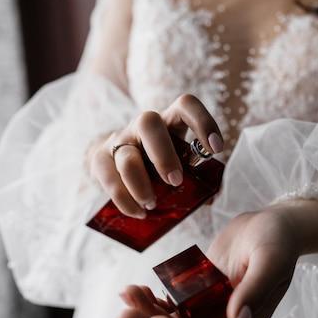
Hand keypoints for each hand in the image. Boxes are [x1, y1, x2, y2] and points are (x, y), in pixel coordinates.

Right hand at [87, 94, 223, 218]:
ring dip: (141, 185)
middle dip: (164, 155)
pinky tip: (138, 212)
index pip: (185, 105)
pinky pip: (109, 179)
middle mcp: (142, 125)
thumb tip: (212, 197)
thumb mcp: (180, 165)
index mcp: (170, 120)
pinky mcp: (101, 160)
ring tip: (152, 204)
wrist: (117, 165)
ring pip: (126, 156)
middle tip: (175, 181)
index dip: (203, 122)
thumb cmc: (158, 166)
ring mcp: (119, 140)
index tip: (216, 148)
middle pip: (148, 123)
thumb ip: (197, 178)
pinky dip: (125, 200)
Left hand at [116, 199, 317, 317]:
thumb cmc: (278, 241)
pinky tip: (135, 288)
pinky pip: (171, 306)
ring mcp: (210, 310)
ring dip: (145, 314)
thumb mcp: (270, 261)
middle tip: (125, 312)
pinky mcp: (199, 294)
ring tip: (127, 293)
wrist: (272, 224)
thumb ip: (254, 291)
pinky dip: (151, 300)